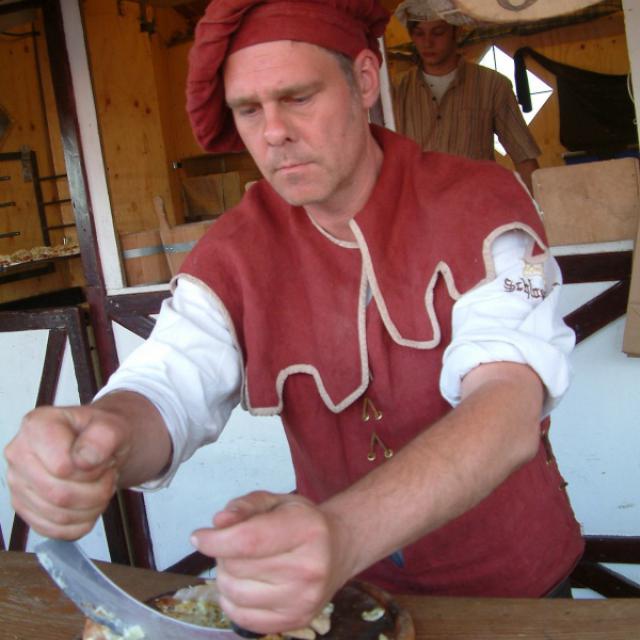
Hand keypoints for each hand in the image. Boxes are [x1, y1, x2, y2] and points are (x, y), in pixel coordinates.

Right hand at [4, 405, 128, 539]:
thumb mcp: (113, 426)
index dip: (92, 469)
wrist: (99, 445)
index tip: (102, 459)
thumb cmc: (101, 434)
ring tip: (101, 486)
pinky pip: (55, 531)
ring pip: (59, 516)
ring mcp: (18, 484)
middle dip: (97, 491)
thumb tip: (84, 460)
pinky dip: (82, 522)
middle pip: (59, 495)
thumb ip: (103, 436)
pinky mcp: (25, 508)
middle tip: (108, 475)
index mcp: (36, 426)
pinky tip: (90, 502)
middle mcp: (18, 454)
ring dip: (92, 506)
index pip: (63, 467)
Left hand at [191, 491, 351, 634]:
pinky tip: (244, 584)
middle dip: (223, 554)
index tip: (199, 537)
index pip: (249, 540)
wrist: (338, 549)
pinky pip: (241, 618)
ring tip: (240, 564)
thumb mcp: (276, 501)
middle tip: (232, 545)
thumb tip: (218, 522)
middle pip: (237, 568)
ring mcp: (303, 599)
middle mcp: (309, 568)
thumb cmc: (302, 521)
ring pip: (234, 594)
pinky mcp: (295, 621)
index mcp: (305, 529)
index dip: (215, 540)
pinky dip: (232, 600)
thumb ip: (244, 506)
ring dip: (225, 577)